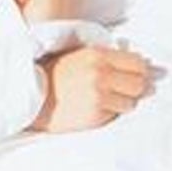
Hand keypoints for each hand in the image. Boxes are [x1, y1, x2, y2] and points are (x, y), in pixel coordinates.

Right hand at [30, 46, 152, 132]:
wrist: (31, 96)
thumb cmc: (54, 74)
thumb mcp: (78, 55)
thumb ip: (106, 57)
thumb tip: (141, 64)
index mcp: (97, 55)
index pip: (138, 63)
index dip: (138, 71)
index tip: (133, 75)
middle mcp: (100, 74)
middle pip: (140, 84)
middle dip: (134, 88)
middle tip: (123, 90)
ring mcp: (98, 96)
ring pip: (131, 103)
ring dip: (122, 103)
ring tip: (105, 99)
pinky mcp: (95, 115)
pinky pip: (116, 116)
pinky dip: (109, 113)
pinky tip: (94, 108)